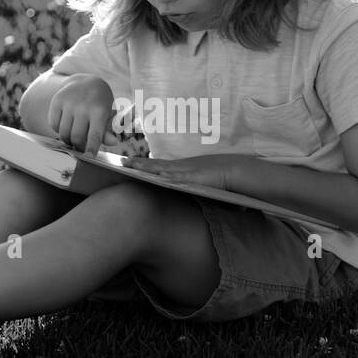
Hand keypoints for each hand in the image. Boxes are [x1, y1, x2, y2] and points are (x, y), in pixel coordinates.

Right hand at [48, 74, 115, 155]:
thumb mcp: (107, 116)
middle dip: (79, 146)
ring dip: (68, 140)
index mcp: (99, 111)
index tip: (89, 157)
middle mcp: (83, 106)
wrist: (86, 83)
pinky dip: (58, 129)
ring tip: (73, 136)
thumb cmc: (100, 105)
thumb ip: (108, 130)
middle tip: (81, 146)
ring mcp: (68, 103)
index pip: (94, 135)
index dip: (91, 148)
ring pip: (63, 133)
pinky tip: (66, 124)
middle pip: (76, 137)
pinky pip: (53, 125)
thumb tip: (113, 142)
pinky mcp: (56, 101)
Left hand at [123, 154, 244, 191]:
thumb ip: (193, 189)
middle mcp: (182, 167)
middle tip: (120, 161)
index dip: (145, 165)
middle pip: (155, 165)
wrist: (236, 171)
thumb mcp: (203, 183)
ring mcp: (187, 171)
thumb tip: (186, 195)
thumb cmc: (221, 179)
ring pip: (160, 168)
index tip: (131, 163)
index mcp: (183, 168)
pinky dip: (163, 175)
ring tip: (127, 164)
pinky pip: (175, 176)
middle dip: (138, 163)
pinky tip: (151, 175)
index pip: (159, 166)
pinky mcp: (193, 177)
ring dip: (144, 166)